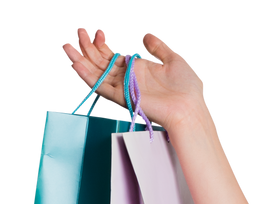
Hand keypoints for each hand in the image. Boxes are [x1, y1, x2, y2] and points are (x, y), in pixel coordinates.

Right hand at [60, 26, 206, 130]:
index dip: (101, 42)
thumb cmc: (188, 88)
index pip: (110, 54)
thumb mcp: (174, 59)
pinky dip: (86, 76)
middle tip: (79, 30)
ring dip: (78, 59)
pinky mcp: (122, 98)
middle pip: (98, 62)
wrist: (190, 108)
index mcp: (135, 69)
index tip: (100, 30)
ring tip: (66, 45)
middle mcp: (126, 78)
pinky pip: (100, 87)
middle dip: (86, 45)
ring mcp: (123, 88)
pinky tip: (75, 63)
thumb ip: (158, 45)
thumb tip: (144, 34)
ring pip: (94, 73)